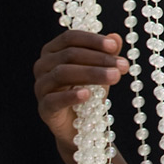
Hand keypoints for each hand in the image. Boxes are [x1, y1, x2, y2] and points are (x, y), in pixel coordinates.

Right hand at [33, 31, 130, 151]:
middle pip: (69, 55)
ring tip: (115, 77)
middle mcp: (43, 65)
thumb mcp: (101, 70)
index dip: (92, 40)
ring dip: (92, 74)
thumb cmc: (89, 91)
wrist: (80, 126)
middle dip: (99, 58)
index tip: (114, 46)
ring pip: (62, 74)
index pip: (70, 38)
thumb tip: (116, 37)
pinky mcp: (43, 108)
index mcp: (53, 51)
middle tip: (123, 65)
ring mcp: (41, 86)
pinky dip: (71, 95)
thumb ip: (107, 54)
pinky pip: (54, 99)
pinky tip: (87, 94)